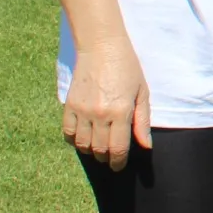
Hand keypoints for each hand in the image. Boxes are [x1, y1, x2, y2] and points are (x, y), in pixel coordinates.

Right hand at [64, 39, 152, 169]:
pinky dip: (74, 141)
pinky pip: (67, 133)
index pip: (117, 148)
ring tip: (98, 149)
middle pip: (99, 149)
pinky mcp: (69, 105)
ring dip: (91, 151)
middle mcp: (99, 114)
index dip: (118, 161)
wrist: (101, 47)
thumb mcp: (142, 93)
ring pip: (82, 144)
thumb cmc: (127, 68)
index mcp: (120, 111)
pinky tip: (83, 139)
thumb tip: (145, 146)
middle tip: (110, 159)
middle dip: (106, 158)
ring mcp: (82, 110)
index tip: (119, 166)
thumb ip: (143, 121)